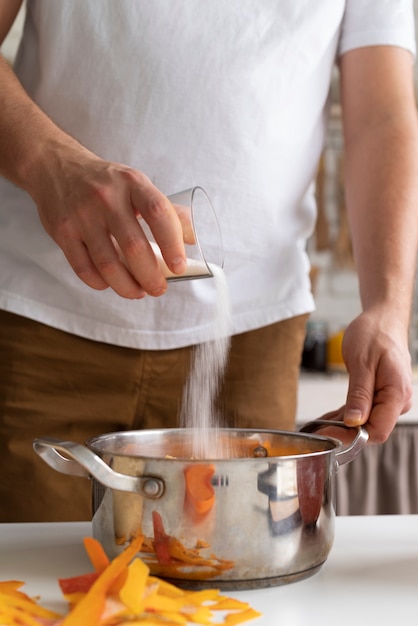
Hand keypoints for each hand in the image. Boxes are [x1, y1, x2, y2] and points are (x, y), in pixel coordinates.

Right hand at [29, 141, 186, 298]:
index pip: (158, 213)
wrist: (56, 166)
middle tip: (159, 289)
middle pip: (134, 247)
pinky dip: (100, 283)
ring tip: (138, 292)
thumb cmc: (106, 182)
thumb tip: (192, 239)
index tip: (179, 267)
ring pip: (108, 264)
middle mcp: (106, 197)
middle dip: (151, 277)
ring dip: (127, 286)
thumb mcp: (137, 184)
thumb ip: (164, 210)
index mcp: (132, 183)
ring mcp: (81, 215)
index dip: (172, 244)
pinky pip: (83, 268)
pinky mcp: (62, 231)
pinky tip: (110, 284)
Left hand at [319, 308, 412, 443]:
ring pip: (366, 422)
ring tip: (318, 427)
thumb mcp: (362, 362)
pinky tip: (328, 419)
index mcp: (397, 393)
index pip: (378, 430)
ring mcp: (391, 399)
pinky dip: (346, 416)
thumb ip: (360, 394)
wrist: (383, 320)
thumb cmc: (374, 334)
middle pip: (371, 429)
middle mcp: (398, 401)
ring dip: (342, 426)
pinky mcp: (382, 396)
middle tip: (317, 432)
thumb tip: (355, 422)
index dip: (353, 436)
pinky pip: (364, 412)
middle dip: (344, 432)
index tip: (328, 434)